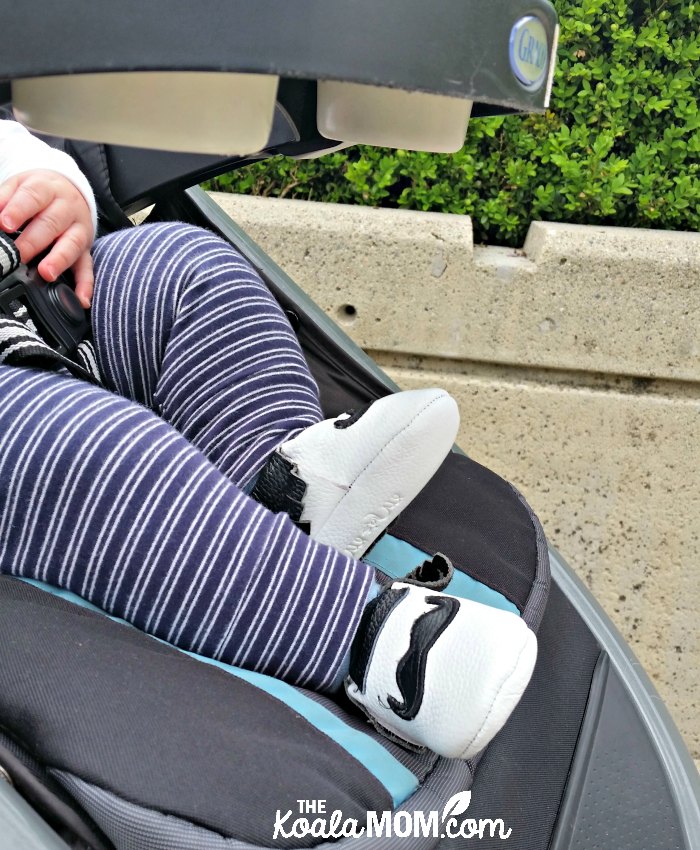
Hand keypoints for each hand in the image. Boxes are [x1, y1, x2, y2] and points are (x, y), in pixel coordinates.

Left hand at [0, 169, 94, 307]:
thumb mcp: (19, 184)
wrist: (70, 190)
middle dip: (33, 241)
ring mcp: (79, 230)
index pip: (33, 197)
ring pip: (72, 243)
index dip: (18, 210)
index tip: (5, 223)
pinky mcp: (86, 249)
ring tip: (46, 273)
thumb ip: (4, 198)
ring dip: (60, 259)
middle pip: (51, 223)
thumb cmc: (39, 193)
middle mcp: (67, 209)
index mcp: (47, 188)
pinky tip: (81, 298)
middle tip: (17, 254)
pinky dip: (86, 284)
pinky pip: (88, 267)